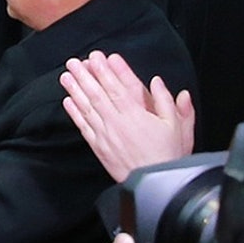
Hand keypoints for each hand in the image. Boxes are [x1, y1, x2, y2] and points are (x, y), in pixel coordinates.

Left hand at [59, 51, 195, 182]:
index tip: (97, 57)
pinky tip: (68, 101)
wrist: (153, 184)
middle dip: (85, 76)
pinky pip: (84, 126)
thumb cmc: (167, 156)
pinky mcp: (99, 147)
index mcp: (137, 115)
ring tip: (66, 76)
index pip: (118, 87)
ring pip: (87, 108)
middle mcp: (118, 122)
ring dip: (75, 90)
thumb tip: (159, 82)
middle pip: (98, 94)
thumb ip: (168, 102)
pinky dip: (74, 113)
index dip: (106, 71)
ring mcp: (106, 135)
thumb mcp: (177, 127)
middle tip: (74, 62)